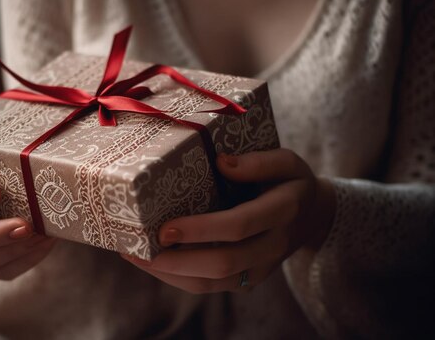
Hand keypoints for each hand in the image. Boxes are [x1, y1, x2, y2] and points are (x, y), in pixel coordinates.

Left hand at [122, 148, 334, 293]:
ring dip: (171, 274)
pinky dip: (178, 278)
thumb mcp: (286, 161)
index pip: (240, 225)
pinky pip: (210, 286)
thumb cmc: (290, 182)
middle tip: (142, 248)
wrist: (312, 217)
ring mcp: (259, 268)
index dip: (202, 229)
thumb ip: (258, 162)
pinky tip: (153, 263)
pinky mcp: (247, 280)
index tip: (166, 227)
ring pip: (212, 283)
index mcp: (282, 211)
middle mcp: (272, 246)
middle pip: (223, 262)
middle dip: (178, 260)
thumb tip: (221, 163)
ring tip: (136, 257)